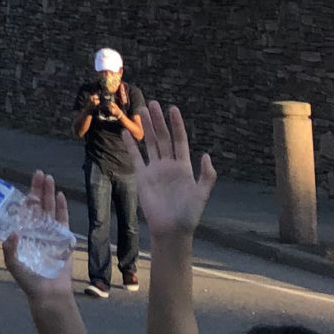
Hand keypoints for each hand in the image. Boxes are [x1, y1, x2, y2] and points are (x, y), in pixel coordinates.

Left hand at [2, 169, 74, 302]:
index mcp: (25, 234)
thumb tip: (13, 232)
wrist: (48, 294)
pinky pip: (63, 221)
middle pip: (39, 206)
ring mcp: (51, 234)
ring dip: (50, 194)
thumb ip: (9, 250)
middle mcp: (37, 231)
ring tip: (49, 179)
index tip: (26, 184)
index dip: (26, 197)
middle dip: (39, 189)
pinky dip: (62, 208)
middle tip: (39, 173)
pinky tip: (60, 195)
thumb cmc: (29, 281)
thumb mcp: (13, 265)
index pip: (25, 211)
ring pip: (50, 209)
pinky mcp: (64, 240)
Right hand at [135, 100, 217, 239]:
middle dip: (158, 121)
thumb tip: (206, 155)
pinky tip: (127, 132)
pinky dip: (131, 145)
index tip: (173, 109)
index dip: (177, 125)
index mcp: (183, 166)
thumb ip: (206, 176)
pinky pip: (135, 157)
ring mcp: (154, 169)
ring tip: (141, 111)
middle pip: (163, 138)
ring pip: (149, 144)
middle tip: (153, 103)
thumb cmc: (189, 214)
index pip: (180, 140)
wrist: (171, 230)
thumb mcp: (202, 194)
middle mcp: (168, 164)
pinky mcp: (142, 177)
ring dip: (146, 128)